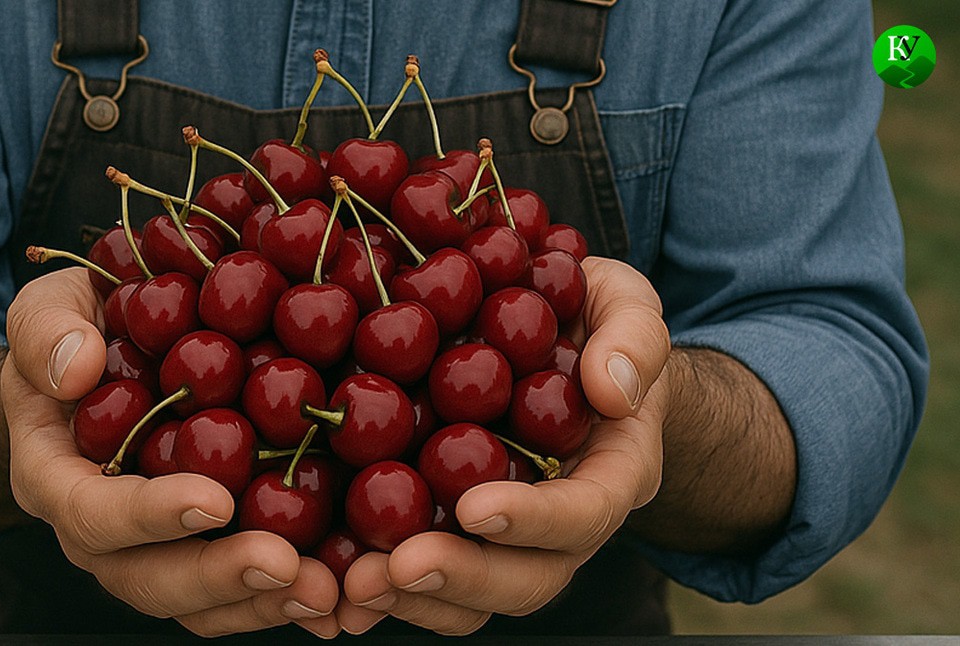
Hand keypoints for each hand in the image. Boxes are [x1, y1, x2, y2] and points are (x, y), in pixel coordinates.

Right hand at [2, 267, 339, 637]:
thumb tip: (78, 368)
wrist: (98, 360)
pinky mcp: (205, 546)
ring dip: (261, 601)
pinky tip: (339, 591)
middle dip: (218, 576)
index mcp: (55, 476)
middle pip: (148, 578)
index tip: (214, 501)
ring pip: (198, 601)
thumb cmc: (74, 329)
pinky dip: (284, 593)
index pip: (92, 513)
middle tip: (284, 565)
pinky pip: (238, 589)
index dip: (149, 515)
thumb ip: (47, 331)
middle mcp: (100, 531)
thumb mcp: (47, 307)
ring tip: (325, 591)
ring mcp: (153, 548)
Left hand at [337, 257, 670, 634]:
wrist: (563, 346)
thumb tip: (611, 389)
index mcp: (612, 474)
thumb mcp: (627, 307)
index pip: (584, 512)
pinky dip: (383, 588)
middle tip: (397, 567)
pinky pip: (424, 578)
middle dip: (463, 578)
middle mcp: (561, 523)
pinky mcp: (452, 530)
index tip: (474, 508)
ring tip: (353, 584)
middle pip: (526, 579)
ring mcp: (506, 537)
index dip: (534, 520)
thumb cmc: (596, 323)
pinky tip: (331, 577)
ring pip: (470, 596)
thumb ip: (632, 337)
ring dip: (413, 600)